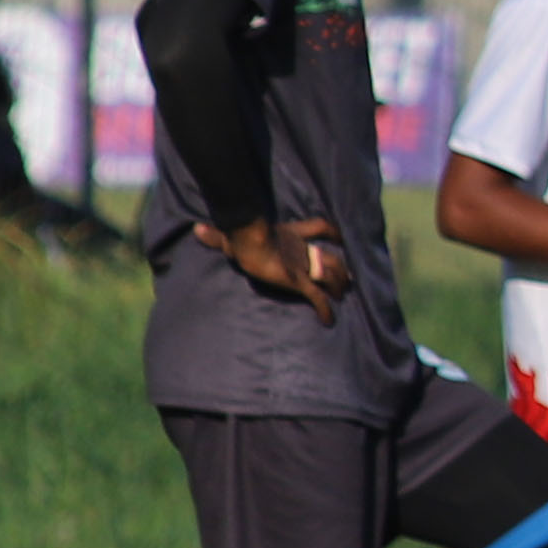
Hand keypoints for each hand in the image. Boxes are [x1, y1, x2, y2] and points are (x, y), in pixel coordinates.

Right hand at [209, 215, 347, 319]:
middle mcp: (302, 250)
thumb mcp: (231, 236)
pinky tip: (329, 321)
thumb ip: (217, 235)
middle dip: (342, 267)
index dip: (333, 232)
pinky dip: (325, 310)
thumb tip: (196, 229)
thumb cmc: (242, 235)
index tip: (341, 238)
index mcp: (291, 235)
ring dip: (339, 286)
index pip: (320, 227)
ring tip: (343, 295)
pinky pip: (318, 298)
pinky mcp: (300, 282)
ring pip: (331, 276)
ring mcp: (303, 266)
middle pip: (331, 257)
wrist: (250, 241)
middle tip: (350, 277)